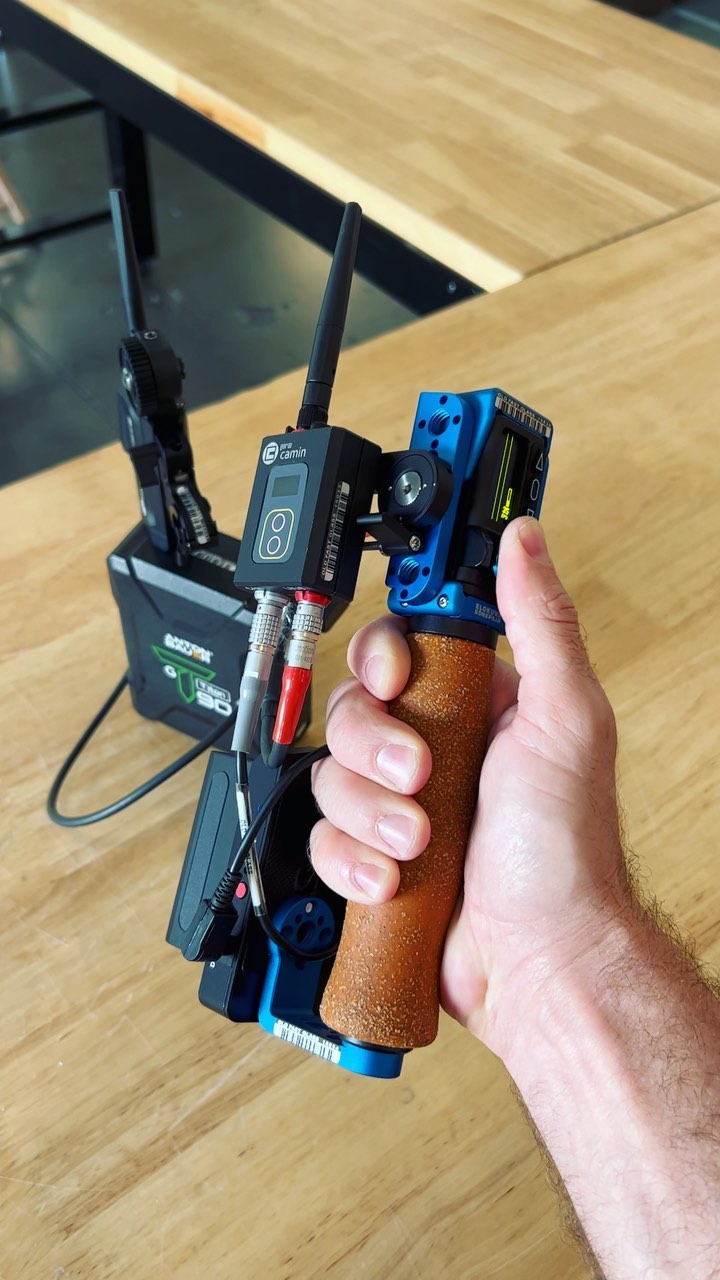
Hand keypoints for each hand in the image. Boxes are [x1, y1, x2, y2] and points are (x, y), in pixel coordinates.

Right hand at [310, 518, 630, 1061]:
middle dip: (378, 748)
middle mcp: (432, 747)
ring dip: (370, 812)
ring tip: (420, 841)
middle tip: (422, 775)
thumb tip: (526, 538)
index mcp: (476, 703)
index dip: (383, 657)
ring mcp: (398, 804)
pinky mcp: (370, 856)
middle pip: (353, 709)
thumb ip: (541, 622)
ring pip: (331, 775)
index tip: (394, 678)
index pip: (399, 648)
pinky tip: (393, 878)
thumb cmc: (566, 849)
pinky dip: (351, 859)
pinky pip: (321, 838)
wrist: (538, 958)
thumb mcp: (566, 717)